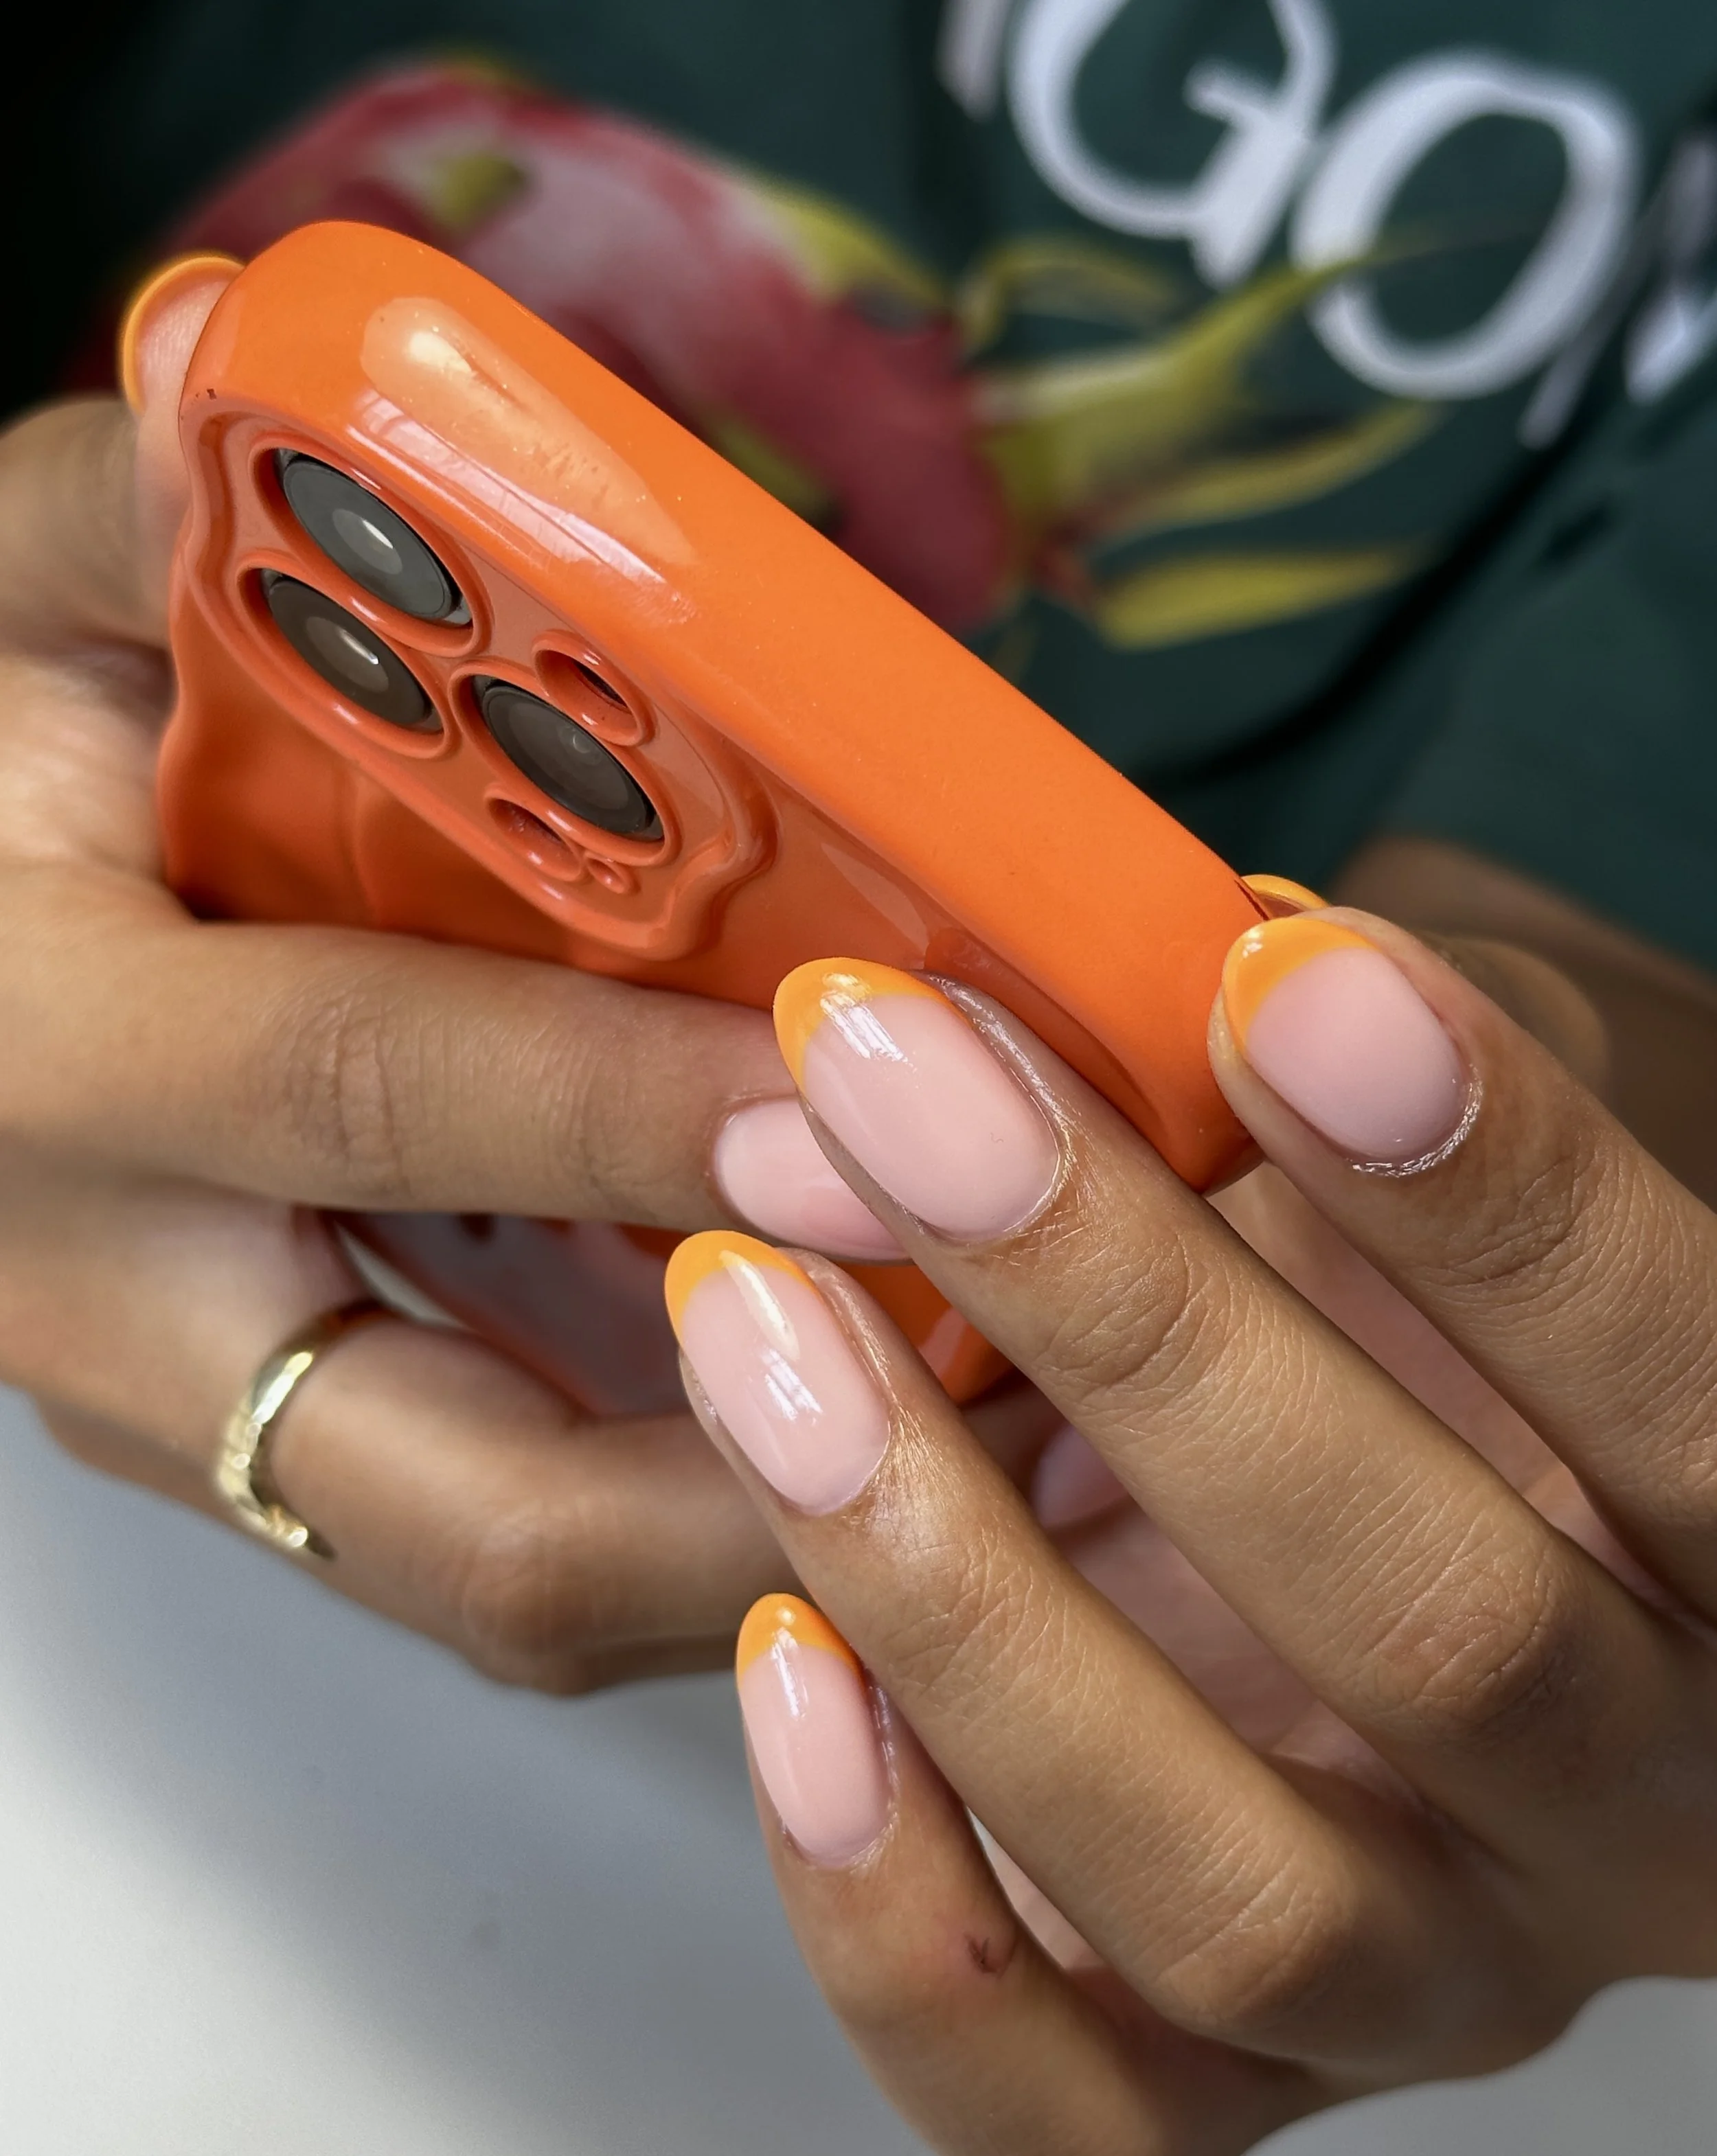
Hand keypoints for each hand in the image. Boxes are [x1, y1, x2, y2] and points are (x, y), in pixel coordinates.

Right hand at [0, 282, 933, 1689]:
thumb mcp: (5, 622)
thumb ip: (130, 517)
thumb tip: (224, 363)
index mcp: (58, 1061)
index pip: (371, 1088)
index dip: (627, 1101)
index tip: (868, 1081)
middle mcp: (141, 1320)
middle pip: (498, 1508)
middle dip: (792, 1460)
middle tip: (1052, 1367)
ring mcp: (237, 1442)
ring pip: (556, 1591)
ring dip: (818, 1534)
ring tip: (1064, 1430)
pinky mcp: (312, 1486)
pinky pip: (559, 1568)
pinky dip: (756, 1522)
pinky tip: (930, 1422)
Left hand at [668, 923, 1716, 2155]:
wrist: (1422, 1480)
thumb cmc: (1427, 1274)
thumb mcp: (1429, 1124)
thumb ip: (1323, 1051)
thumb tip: (1080, 990)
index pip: (1696, 1395)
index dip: (1502, 1191)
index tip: (1277, 984)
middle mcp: (1635, 1806)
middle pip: (1441, 1638)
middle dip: (1146, 1332)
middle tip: (907, 1095)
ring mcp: (1435, 1977)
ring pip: (1232, 1897)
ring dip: (964, 1608)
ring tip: (759, 1328)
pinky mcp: (1235, 2085)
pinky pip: (1074, 2122)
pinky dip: (900, 1924)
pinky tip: (784, 1661)